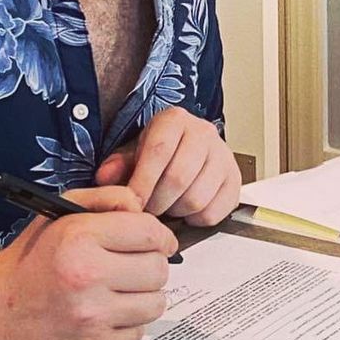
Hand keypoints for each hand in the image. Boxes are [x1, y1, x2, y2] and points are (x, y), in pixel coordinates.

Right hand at [0, 185, 176, 339]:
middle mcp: (87, 277)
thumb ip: (108, 198)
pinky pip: (137, 334)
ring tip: (122, 291)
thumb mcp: (62, 212)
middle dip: (153, 265)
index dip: (162, 236)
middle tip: (135, 267)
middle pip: (158, 269)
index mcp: (80, 238)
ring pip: (155, 303)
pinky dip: (128, 324)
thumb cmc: (32, 258)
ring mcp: (90, 319)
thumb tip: (143, 208)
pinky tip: (107, 314)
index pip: (150, 233)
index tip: (161, 242)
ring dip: (145, 296)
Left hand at [95, 107, 240, 225]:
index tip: (132, 204)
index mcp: (175, 120)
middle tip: (148, 210)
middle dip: (157, 203)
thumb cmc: (160, 152)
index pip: (159, 152)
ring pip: (197, 198)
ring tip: (167, 207)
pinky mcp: (235, 180)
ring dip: (176, 212)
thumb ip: (118, 165)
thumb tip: (104, 178)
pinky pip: (214, 212)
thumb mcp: (134, 152)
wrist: (189, 149)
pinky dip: (196, 219)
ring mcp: (223, 155)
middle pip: (179, 178)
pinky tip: (186, 210)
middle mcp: (204, 132)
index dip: (142, 183)